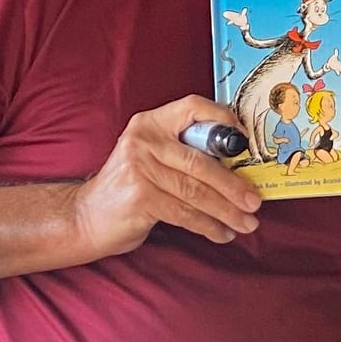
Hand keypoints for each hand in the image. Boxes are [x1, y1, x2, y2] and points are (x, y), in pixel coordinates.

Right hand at [71, 95, 260, 255]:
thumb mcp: (152, 158)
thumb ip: (185, 153)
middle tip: (254, 202)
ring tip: (246, 223)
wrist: (86, 217)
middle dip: (234, 186)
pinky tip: (222, 233)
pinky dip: (209, 226)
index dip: (224, 121)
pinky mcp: (140, 198)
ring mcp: (140, 169)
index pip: (193, 108)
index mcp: (150, 123)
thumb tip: (238, 167)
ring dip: (227, 211)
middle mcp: (143, 140)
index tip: (246, 142)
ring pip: (197, 192)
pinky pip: (186, 214)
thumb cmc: (130, 189)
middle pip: (202, 161)